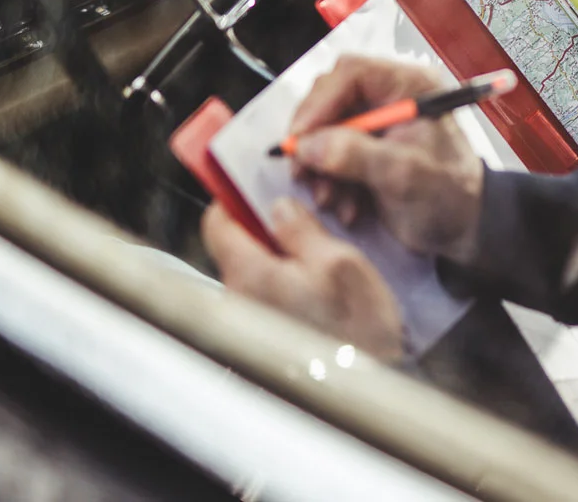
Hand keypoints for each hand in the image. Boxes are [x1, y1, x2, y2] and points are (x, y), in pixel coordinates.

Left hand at [202, 198, 403, 362]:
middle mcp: (237, 300)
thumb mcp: (339, 263)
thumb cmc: (355, 332)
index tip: (255, 186)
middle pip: (236, 246)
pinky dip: (286, 282)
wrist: (362, 391)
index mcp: (249, 273)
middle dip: (265, 227)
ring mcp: (248, 323)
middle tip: (304, 220)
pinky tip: (318, 288)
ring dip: (279, 257)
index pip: (216, 222)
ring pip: (253, 271)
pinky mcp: (263, 339)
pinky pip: (265, 295)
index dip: (234, 198)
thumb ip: (302, 230)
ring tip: (320, 257)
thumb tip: (278, 207)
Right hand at [290, 55, 484, 263]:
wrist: (466, 229)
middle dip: (314, 139)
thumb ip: (355, 156)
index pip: (351, 74)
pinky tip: (345, 206)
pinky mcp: (368, 150)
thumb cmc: (450, 195)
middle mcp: (390, 98)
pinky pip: (332, 156)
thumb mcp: (403, 174)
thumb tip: (308, 146)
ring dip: (320, 167)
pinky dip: (331, 181)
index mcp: (409, 87)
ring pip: (326, 131)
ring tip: (329, 198)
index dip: (320, 102)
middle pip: (331, 100)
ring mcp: (378, 124)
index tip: (301, 137)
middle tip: (302, 170)